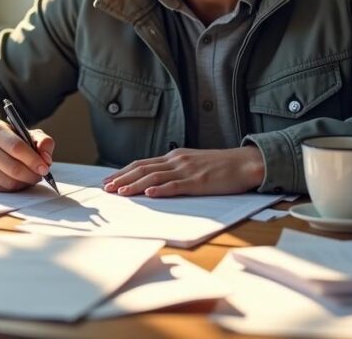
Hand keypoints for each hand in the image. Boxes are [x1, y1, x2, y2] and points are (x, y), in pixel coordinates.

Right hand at [0, 119, 54, 191]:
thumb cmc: (9, 140)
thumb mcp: (26, 134)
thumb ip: (42, 141)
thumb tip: (47, 159)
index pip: (17, 147)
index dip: (33, 160)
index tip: (45, 168)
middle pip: (13, 168)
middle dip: (32, 175)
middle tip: (40, 176)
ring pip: (8, 182)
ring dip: (24, 183)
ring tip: (28, 177)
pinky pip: (1, 190)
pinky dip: (13, 188)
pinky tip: (15, 180)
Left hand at [101, 146, 264, 197]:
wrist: (246, 162)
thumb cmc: (221, 166)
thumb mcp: (194, 163)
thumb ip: (176, 169)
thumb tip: (157, 180)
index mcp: (175, 156)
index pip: (143, 163)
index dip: (124, 171)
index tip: (109, 180)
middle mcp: (177, 160)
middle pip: (143, 168)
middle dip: (122, 178)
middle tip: (106, 188)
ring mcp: (187, 170)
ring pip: (155, 177)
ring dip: (135, 185)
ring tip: (120, 192)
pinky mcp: (199, 181)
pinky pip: (176, 185)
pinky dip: (161, 190)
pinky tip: (149, 194)